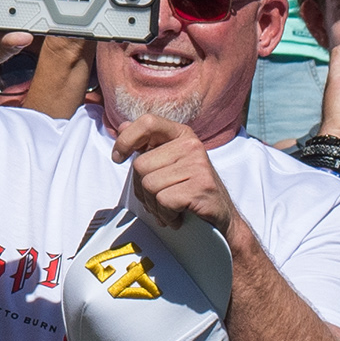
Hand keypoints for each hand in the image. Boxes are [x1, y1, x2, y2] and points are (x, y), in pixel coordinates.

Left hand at [112, 112, 241, 236]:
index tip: (118, 157)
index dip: (126, 139)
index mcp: (181, 134)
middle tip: (159, 199)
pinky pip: (163, 201)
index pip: (147, 122)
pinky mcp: (201, 186)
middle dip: (142, 189)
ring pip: (149, 185)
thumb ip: (147, 145)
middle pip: (140, 164)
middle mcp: (191, 145)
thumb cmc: (190, 190)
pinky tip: (178, 216)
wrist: (221, 217)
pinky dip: (166, 215)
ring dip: (154, 205)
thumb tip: (122, 126)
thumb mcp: (168, 163)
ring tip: (170, 208)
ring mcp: (198, 164)